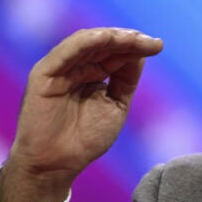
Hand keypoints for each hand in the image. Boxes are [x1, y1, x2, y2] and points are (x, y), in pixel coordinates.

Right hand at [0, 28, 163, 201]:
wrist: (58, 164)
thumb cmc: (85, 138)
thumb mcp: (115, 104)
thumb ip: (126, 79)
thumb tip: (141, 53)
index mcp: (91, 73)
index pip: (114, 52)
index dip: (135, 46)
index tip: (157, 45)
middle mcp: (75, 67)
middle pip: (103, 44)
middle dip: (128, 40)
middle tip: (151, 42)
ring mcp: (59, 68)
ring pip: (86, 42)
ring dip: (112, 37)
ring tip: (135, 39)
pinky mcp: (44, 73)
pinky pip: (65, 51)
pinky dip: (86, 41)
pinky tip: (106, 38)